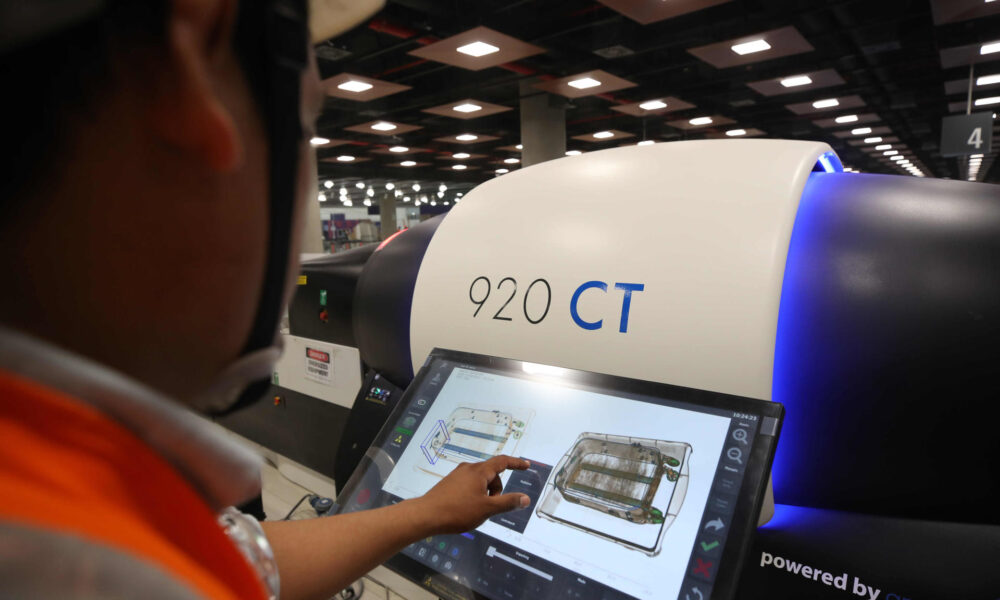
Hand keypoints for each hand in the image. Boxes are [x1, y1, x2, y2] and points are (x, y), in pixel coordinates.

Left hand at [412, 455, 531, 533]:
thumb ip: (508, 503)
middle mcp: (468, 469)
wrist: (426, 516)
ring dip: (486, 493)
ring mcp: (457, 475)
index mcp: (479, 471)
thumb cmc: (457, 511)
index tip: (526, 465)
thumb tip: (526, 498)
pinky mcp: (449, 483)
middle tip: (492, 507)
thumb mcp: (487, 509)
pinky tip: (467, 509)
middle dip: (497, 489)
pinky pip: (469, 485)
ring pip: (480, 481)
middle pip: (491, 474)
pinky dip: (475, 494)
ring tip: (477, 511)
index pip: (502, 462)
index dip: (516, 463)